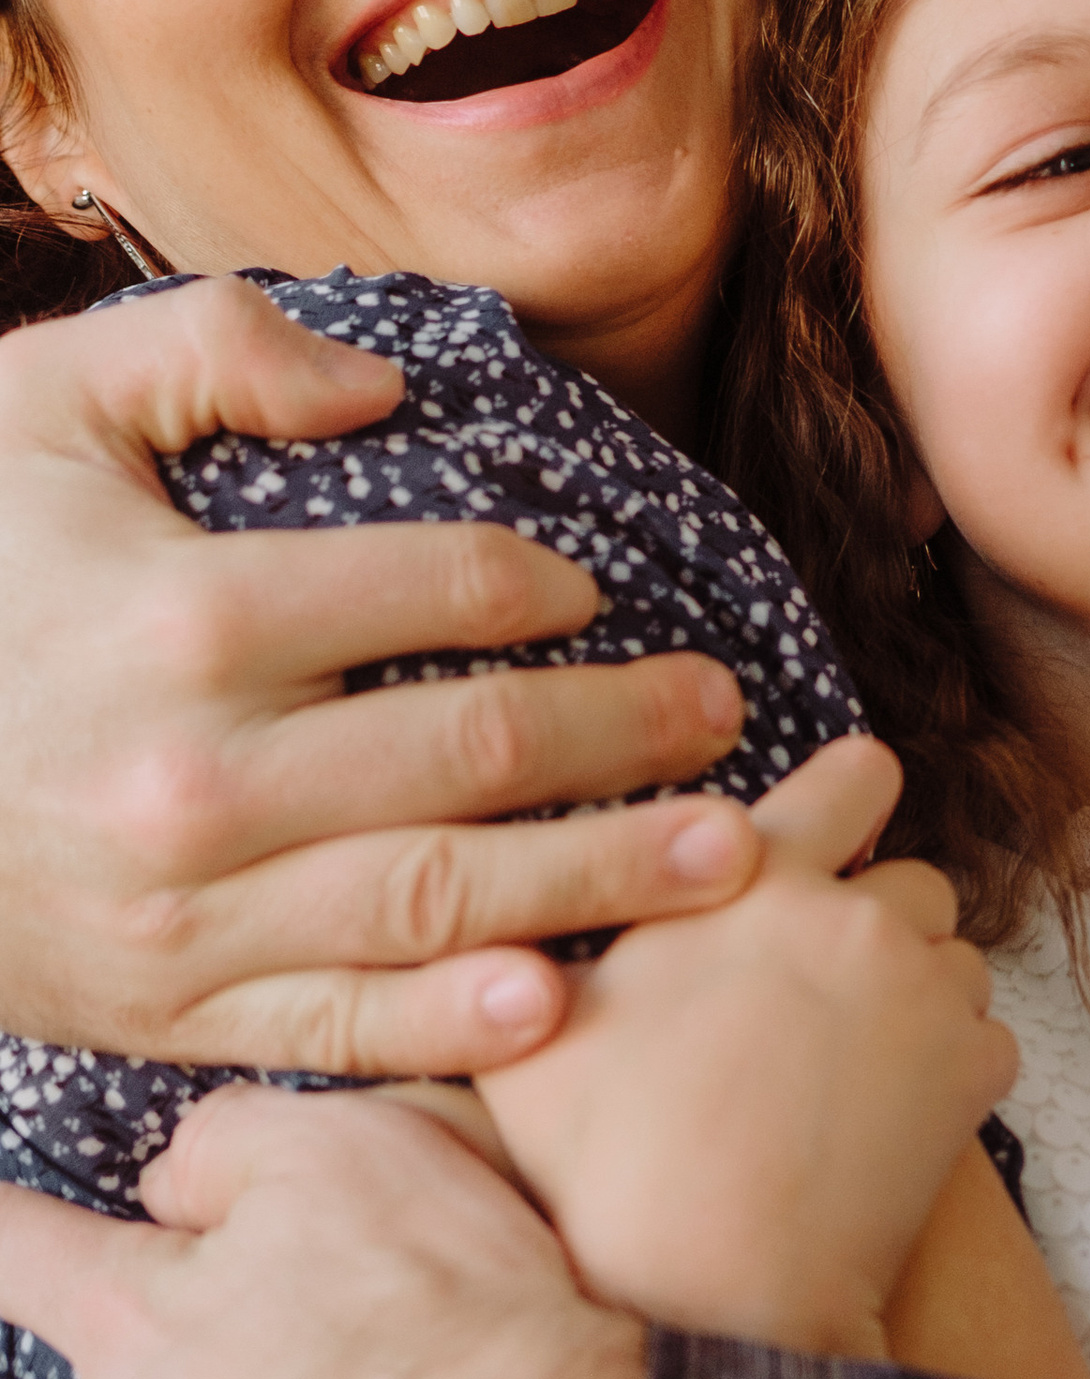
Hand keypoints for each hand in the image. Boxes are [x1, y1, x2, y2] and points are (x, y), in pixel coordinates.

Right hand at [0, 275, 771, 1076]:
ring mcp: (188, 913)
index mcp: (188, 618)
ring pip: (444, 899)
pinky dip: (460, 1028)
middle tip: (729, 713)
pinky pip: (342, 1025)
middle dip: (628, 732)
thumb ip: (206, 350)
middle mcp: (201, 777)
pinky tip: (561, 1002)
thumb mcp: (34, 411)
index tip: (598, 583)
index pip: (437, 589)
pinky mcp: (170, 1012)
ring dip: (603, 877)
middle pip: (476, 751)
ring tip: (731, 853)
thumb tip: (377, 386)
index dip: (544, 583)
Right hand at [482, 738, 1016, 1358]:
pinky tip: (890, 1126)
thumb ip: (535, 962)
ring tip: (852, 1072)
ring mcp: (924, 993)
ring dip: (921, 1002)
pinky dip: (953, 1078)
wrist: (710, 1290)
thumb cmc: (607, 1171)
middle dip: (881, 927)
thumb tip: (505, 936)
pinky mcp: (972, 1072)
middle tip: (825, 999)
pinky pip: (987, 1045)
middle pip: (914, 883)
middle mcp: (853, 917)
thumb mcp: (530, 1042)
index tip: (850, 817)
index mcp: (751, 882)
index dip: (856, 793)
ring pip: (956, 963)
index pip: (853, 777)